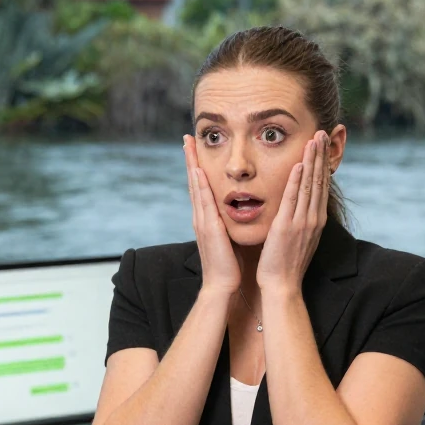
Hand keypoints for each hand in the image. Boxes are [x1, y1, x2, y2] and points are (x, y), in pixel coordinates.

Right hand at [184, 135, 240, 294]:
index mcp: (207, 220)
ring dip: (192, 165)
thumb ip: (228, 225)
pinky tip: (198, 170)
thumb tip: (236, 214)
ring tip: (189, 146)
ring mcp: (202, 222)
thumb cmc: (228, 266)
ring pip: (196, 187)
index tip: (196, 150)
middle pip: (194, 182)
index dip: (198, 168)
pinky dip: (200, 184)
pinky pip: (203, 201)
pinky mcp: (208, 228)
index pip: (201, 188)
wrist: (222, 286)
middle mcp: (201, 217)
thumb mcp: (228, 240)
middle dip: (191, 160)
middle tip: (187, 138)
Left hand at [257, 131, 329, 292]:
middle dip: (321, 155)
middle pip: (319, 180)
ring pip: (310, 185)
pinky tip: (299, 165)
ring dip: (312, 161)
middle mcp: (313, 218)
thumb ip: (299, 221)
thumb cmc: (285, 264)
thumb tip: (299, 208)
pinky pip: (293, 200)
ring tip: (315, 139)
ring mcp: (302, 222)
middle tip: (323, 132)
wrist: (282, 286)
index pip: (321, 186)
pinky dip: (297, 181)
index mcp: (315, 220)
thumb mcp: (297, 238)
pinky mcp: (287, 227)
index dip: (323, 164)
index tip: (323, 145)